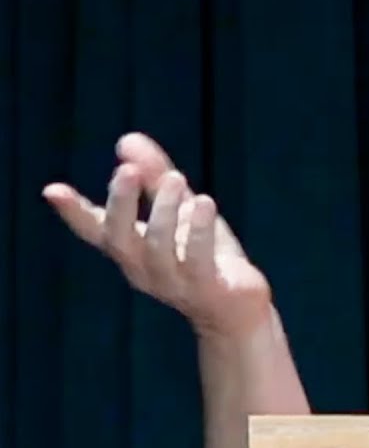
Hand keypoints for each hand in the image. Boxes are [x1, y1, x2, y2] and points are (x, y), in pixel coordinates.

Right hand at [43, 132, 271, 338]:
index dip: (74, 212)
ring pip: (158, 248)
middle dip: (121, 204)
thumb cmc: (204, 256)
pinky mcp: (206, 289)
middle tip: (127, 171)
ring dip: (164, 211)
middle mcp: (144, 268)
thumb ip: (155, 176)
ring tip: (176, 179)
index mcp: (132, 250)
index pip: (95, 232)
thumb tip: (126, 138)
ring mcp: (173, 282)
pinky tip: (204, 203)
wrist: (236, 310)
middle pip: (120, 239)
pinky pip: (197, 261)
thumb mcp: (180, 211)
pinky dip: (199, 231)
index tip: (53, 190)